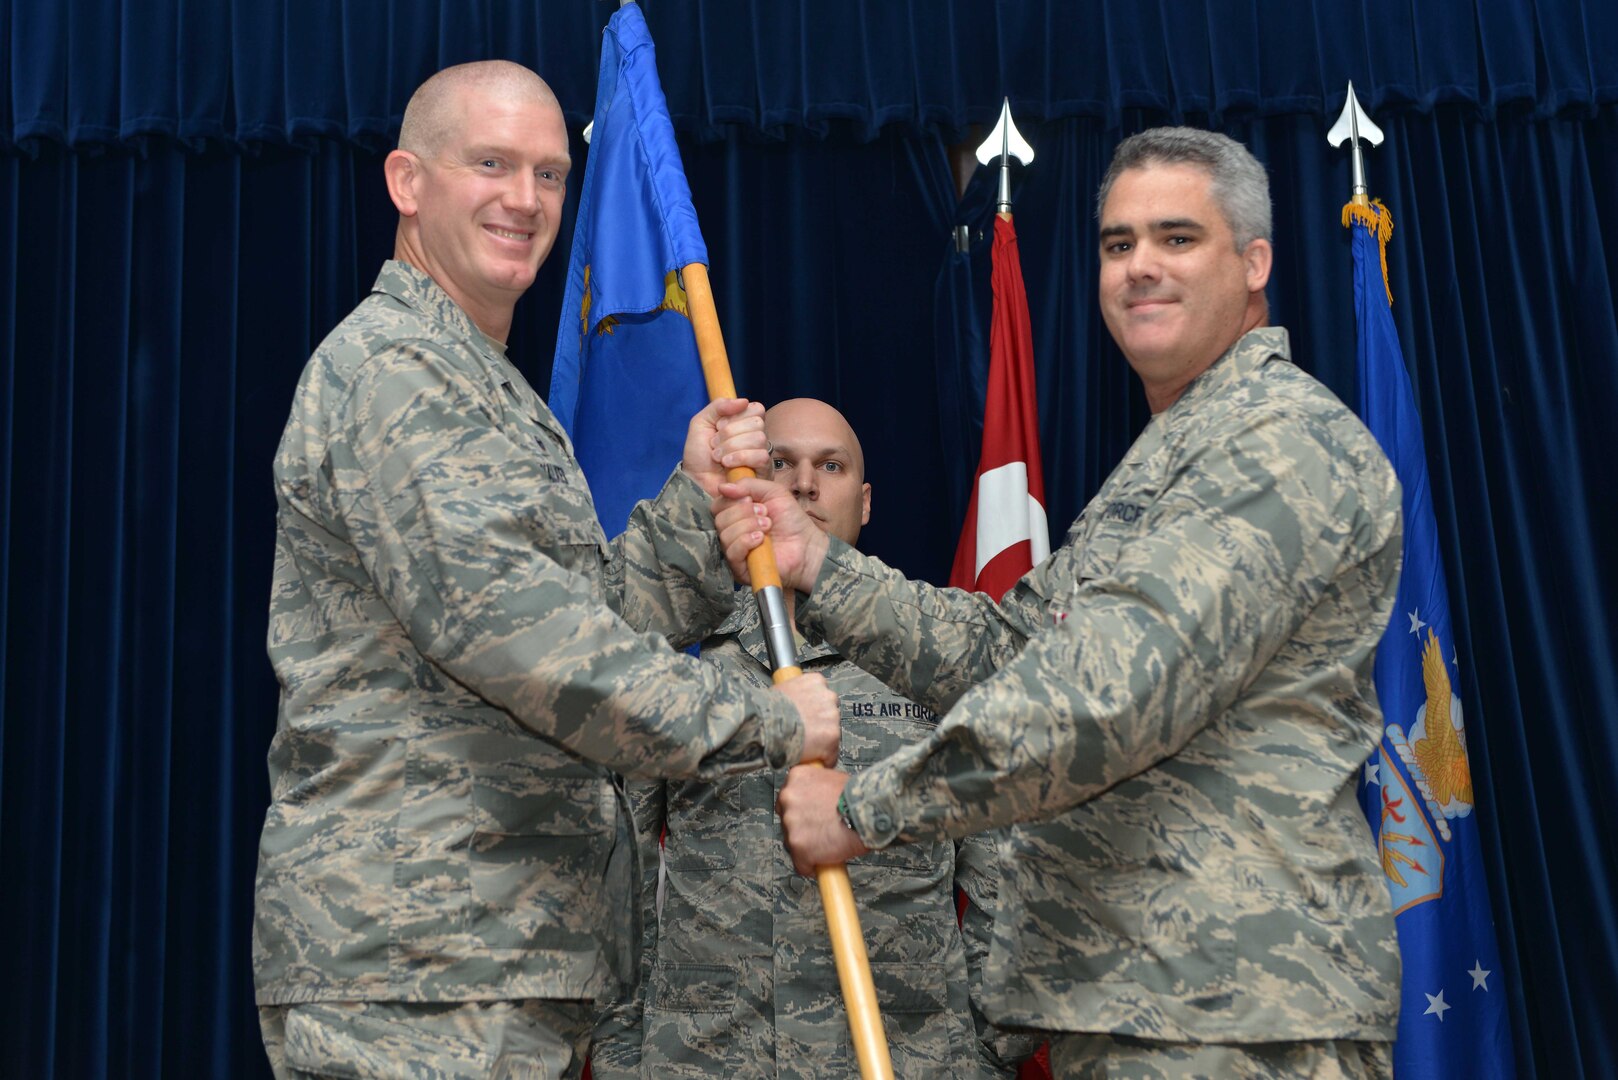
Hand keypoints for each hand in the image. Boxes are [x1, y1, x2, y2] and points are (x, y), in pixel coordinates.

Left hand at [681, 398, 767, 498]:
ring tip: (718, 457)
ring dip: (732, 447)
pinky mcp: (763, 471)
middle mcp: (756, 437)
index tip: (719, 427)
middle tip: (715, 444)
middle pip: (757, 423)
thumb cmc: (699, 454)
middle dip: (730, 433)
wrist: (696, 480)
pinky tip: (727, 464)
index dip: (736, 416)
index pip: (756, 408)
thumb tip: (743, 401)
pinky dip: (740, 458)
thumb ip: (718, 406)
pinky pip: (761, 456)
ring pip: (759, 439)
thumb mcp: (701, 423)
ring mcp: (761, 454)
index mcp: (745, 423)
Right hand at [712, 476, 829, 590]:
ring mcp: (735, 551)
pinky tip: (761, 539)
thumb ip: (748, 484)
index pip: (718, 506)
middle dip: (743, 512)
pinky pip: (732, 552)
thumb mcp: (773, 492)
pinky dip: (745, 541)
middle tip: (765, 514)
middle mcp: (732, 532)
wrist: (807, 544)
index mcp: (736, 514)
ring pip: (725, 535)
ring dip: (748, 526)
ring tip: (768, 526)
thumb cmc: (791, 520)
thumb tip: (722, 487)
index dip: (732, 500)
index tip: (752, 499)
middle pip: (720, 519)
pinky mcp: (740, 569)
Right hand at [773, 672, 838, 765]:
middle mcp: (828, 696)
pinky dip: (822, 758)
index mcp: (815, 682)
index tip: (808, 717)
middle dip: (820, 724)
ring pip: (832, 733)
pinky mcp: (832, 736)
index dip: (814, 710)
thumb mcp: (781, 691)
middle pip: (830, 713)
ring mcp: (832, 716)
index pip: (823, 696)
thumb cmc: (766, 709)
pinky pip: (831, 753)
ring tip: (804, 746)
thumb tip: (794, 705)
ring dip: (821, 741)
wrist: (764, 723)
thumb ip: (795, 696)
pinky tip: (809, 758)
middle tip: (805, 732)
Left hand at [778, 765, 867, 874]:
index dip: (801, 809)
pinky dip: (812, 865)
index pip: (788, 797)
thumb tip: (816, 803)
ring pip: (792, 842)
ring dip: (807, 845)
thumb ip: (817, 790)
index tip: (809, 815)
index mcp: (797, 777)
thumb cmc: (858, 798)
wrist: (868, 812)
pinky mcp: (798, 845)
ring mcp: (791, 822)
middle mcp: (789, 797)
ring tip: (827, 843)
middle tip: (820, 830)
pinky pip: (801, 863)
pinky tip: (825, 859)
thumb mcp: (833, 780)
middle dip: (801, 827)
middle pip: (787, 819)